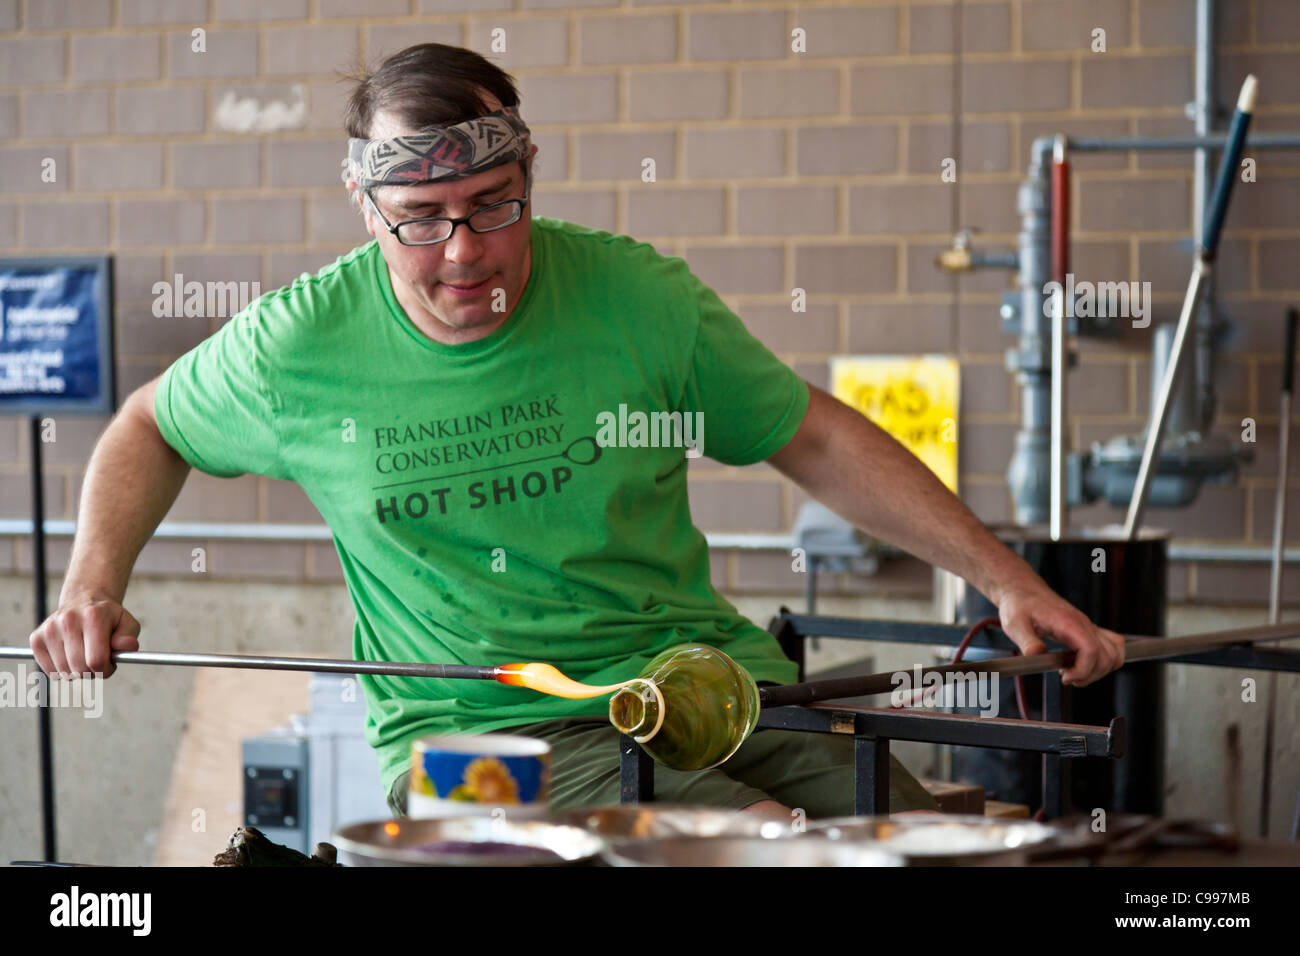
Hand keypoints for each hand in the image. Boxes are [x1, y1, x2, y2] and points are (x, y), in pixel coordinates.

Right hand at [29, 594, 140, 678]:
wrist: (83, 600)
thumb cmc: (108, 618)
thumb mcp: (126, 623)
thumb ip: (129, 637)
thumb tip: (127, 646)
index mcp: (93, 616)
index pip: (96, 660)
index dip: (105, 669)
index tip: (109, 665)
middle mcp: (68, 620)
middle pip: (79, 668)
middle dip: (93, 672)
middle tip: (98, 661)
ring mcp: (49, 629)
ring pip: (63, 672)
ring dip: (77, 672)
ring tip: (84, 656)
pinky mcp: (36, 638)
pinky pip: (49, 670)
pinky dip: (61, 671)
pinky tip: (69, 656)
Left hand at [994, 584, 1124, 686]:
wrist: (1023, 591)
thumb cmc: (1019, 605)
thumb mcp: (1015, 624)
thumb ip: (1027, 641)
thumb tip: (1035, 654)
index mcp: (1068, 622)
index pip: (1091, 650)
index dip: (1083, 670)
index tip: (1065, 678)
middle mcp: (1083, 623)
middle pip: (1106, 656)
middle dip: (1090, 675)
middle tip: (1067, 678)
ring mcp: (1088, 626)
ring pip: (1114, 652)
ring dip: (1099, 670)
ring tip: (1075, 673)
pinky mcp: (1088, 629)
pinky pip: (1112, 645)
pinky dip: (1105, 660)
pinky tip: (1083, 664)